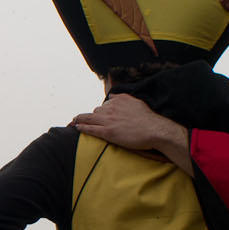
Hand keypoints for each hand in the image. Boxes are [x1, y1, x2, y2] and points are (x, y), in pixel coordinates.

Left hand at [70, 94, 191, 174]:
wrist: (155, 130)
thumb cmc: (149, 119)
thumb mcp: (137, 102)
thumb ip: (124, 98)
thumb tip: (113, 96)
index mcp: (119, 100)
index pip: (105, 105)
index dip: (100, 112)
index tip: (96, 115)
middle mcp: (112, 108)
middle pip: (96, 111)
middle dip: (91, 117)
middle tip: (82, 120)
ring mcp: (109, 120)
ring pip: (89, 118)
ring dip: (80, 120)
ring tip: (73, 122)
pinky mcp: (108, 132)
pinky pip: (90, 129)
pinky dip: (82, 127)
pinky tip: (76, 127)